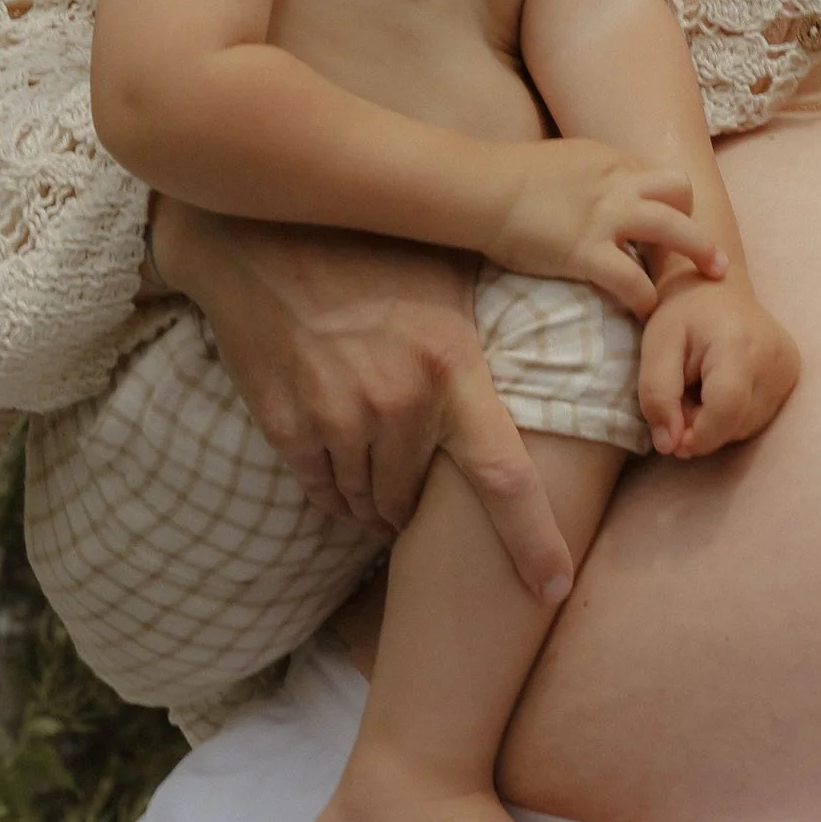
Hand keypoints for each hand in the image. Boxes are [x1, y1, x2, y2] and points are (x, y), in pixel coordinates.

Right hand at [147, 199, 577, 600]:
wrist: (261, 234)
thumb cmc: (369, 248)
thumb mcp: (447, 277)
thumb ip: (489, 333)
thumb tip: (559, 357)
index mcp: (450, 365)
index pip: (504, 474)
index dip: (533, 539)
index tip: (554, 587)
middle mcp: (397, 403)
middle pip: (420, 502)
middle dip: (423, 508)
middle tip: (422, 484)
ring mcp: (337, 420)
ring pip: (370, 504)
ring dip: (380, 503)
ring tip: (379, 467)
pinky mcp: (287, 429)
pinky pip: (324, 493)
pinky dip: (338, 493)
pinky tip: (341, 465)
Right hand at [485, 140, 729, 315]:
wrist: (482, 189)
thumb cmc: (511, 176)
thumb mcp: (565, 160)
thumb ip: (591, 174)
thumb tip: (601, 188)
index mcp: (611, 161)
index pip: (659, 177)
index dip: (670, 205)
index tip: (676, 230)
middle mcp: (618, 184)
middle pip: (680, 192)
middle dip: (700, 223)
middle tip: (715, 256)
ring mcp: (605, 217)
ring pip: (672, 229)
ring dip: (697, 254)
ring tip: (710, 279)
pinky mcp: (586, 251)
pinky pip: (631, 278)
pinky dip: (646, 298)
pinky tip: (647, 312)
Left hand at [636, 273, 799, 457]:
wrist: (717, 288)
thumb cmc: (682, 315)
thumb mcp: (655, 347)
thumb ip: (657, 396)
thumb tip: (670, 446)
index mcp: (739, 343)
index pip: (725, 410)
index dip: (697, 436)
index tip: (672, 437)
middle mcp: (775, 356)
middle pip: (735, 424)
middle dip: (701, 427)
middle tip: (682, 396)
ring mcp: (790, 367)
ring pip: (747, 427)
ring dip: (717, 423)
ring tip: (701, 389)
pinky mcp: (793, 375)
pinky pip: (758, 418)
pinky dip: (734, 415)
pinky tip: (721, 389)